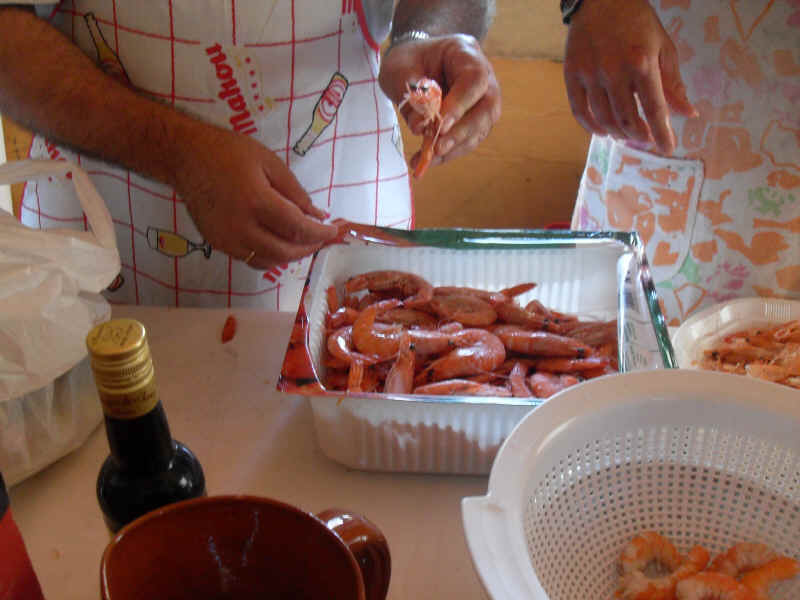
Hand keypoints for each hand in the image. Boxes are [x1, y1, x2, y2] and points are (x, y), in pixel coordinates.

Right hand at [173, 125, 337, 269]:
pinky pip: (252, 259)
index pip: (297, 228)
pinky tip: (280, 243)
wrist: (185, 157)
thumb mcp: (269, 162)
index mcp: (256, 201)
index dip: (320, 234)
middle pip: (285, 251)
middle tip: (321, 238)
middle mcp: (241, 226)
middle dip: (309, 248)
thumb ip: (295, 192)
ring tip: (304, 241)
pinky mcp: (218, 244)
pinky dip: (271, 256)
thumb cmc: (229, 152)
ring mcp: (227, 239)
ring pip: (269, 260)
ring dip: (291, 255)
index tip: (334, 231)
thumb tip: (317, 215)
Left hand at [379, 34, 500, 170]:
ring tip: (427, 160)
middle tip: (437, 148)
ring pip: (480, 129)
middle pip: (487, 108)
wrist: (413, 62)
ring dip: (454, 148)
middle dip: (462, 132)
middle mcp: (483, 76)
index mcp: (465, 53)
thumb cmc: (407, 60)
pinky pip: (468, 140)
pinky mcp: (475, 120)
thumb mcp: (400, 70)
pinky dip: (449, 153)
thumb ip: (412, 96)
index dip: (461, 104)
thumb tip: (421, 128)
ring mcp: (482, 100)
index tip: (441, 124)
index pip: (474, 80)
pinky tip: (427, 160)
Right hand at [563, 0, 696, 154]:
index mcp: (642, 63)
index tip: (667, 149)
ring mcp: (590, 74)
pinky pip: (580, 112)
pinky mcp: (572, 74)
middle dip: (639, 136)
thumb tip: (688, 114)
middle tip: (645, 138)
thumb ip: (673, 84)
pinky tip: (602, 130)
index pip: (654, 109)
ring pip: (603, 119)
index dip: (662, 134)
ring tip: (625, 134)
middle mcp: (614, 71)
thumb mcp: (663, 48)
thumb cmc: (637, 22)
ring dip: (617, 133)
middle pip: (627, 120)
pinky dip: (591, 127)